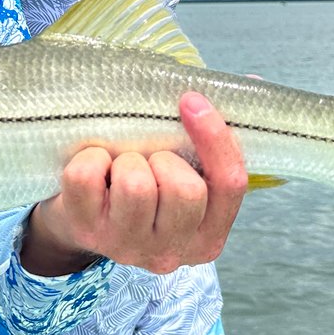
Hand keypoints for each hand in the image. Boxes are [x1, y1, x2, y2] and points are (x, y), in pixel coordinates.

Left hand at [22, 92, 246, 275]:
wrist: (80, 218)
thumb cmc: (144, 182)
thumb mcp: (184, 168)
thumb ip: (215, 135)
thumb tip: (253, 83)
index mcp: (209, 235)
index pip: (231, 184)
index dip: (216, 138)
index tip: (192, 100)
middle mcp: (174, 251)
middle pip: (185, 190)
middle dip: (163, 159)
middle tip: (148, 160)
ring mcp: (128, 248)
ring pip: (137, 186)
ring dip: (126, 161)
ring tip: (121, 168)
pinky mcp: (87, 233)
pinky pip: (86, 178)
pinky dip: (88, 159)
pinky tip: (96, 170)